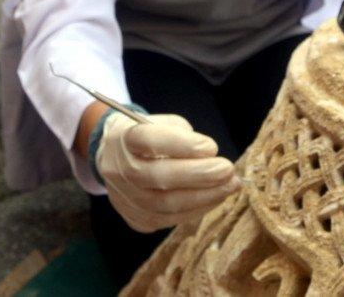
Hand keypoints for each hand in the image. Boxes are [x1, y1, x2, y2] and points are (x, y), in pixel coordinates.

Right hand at [95, 112, 240, 232]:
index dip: (182, 145)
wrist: (114, 159)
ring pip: (166, 205)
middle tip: (229, 170)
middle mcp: (119, 170)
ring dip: (205, 197)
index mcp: (124, 139)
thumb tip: (210, 157)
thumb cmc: (148, 137)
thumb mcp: (162, 123)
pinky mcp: (135, 219)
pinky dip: (196, 209)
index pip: (149, 140)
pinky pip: (169, 219)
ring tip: (229, 186)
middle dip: (200, 175)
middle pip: (159, 177)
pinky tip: (214, 197)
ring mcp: (125, 198)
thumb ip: (183, 137)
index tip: (211, 146)